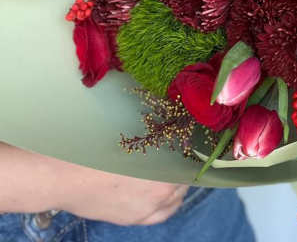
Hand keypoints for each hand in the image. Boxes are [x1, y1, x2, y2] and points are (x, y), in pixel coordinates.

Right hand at [0, 143, 188, 224]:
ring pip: (175, 200)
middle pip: (184, 181)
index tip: (191, 145)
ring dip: (177, 188)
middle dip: (183, 170)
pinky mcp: (133, 219)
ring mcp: (146, 209)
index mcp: (163, 167)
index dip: (191, 152)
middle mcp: (160, 191)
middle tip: (181, 159)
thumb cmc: (96, 149)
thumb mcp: (131, 133)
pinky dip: (166, 205)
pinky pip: (160, 215)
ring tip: (175, 176)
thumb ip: (153, 133)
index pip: (189, 163)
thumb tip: (168, 117)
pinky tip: (166, 197)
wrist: (65, 176)